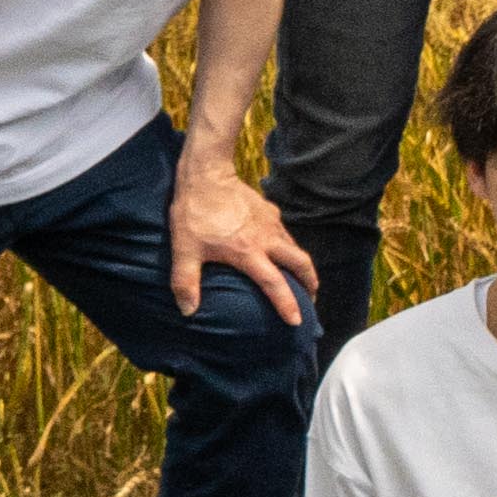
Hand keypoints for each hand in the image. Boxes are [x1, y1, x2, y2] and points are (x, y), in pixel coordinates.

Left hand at [163, 146, 311, 332]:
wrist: (207, 176)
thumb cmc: (194, 215)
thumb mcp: (184, 251)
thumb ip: (185, 282)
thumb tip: (188, 311)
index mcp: (249, 253)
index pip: (275, 284)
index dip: (288, 304)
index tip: (297, 320)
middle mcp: (267, 240)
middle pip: (301, 263)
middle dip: (310, 282)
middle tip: (312, 296)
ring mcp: (271, 224)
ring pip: (295, 247)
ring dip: (301, 264)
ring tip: (299, 276)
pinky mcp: (270, 211)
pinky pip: (284, 233)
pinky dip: (287, 246)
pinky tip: (276, 248)